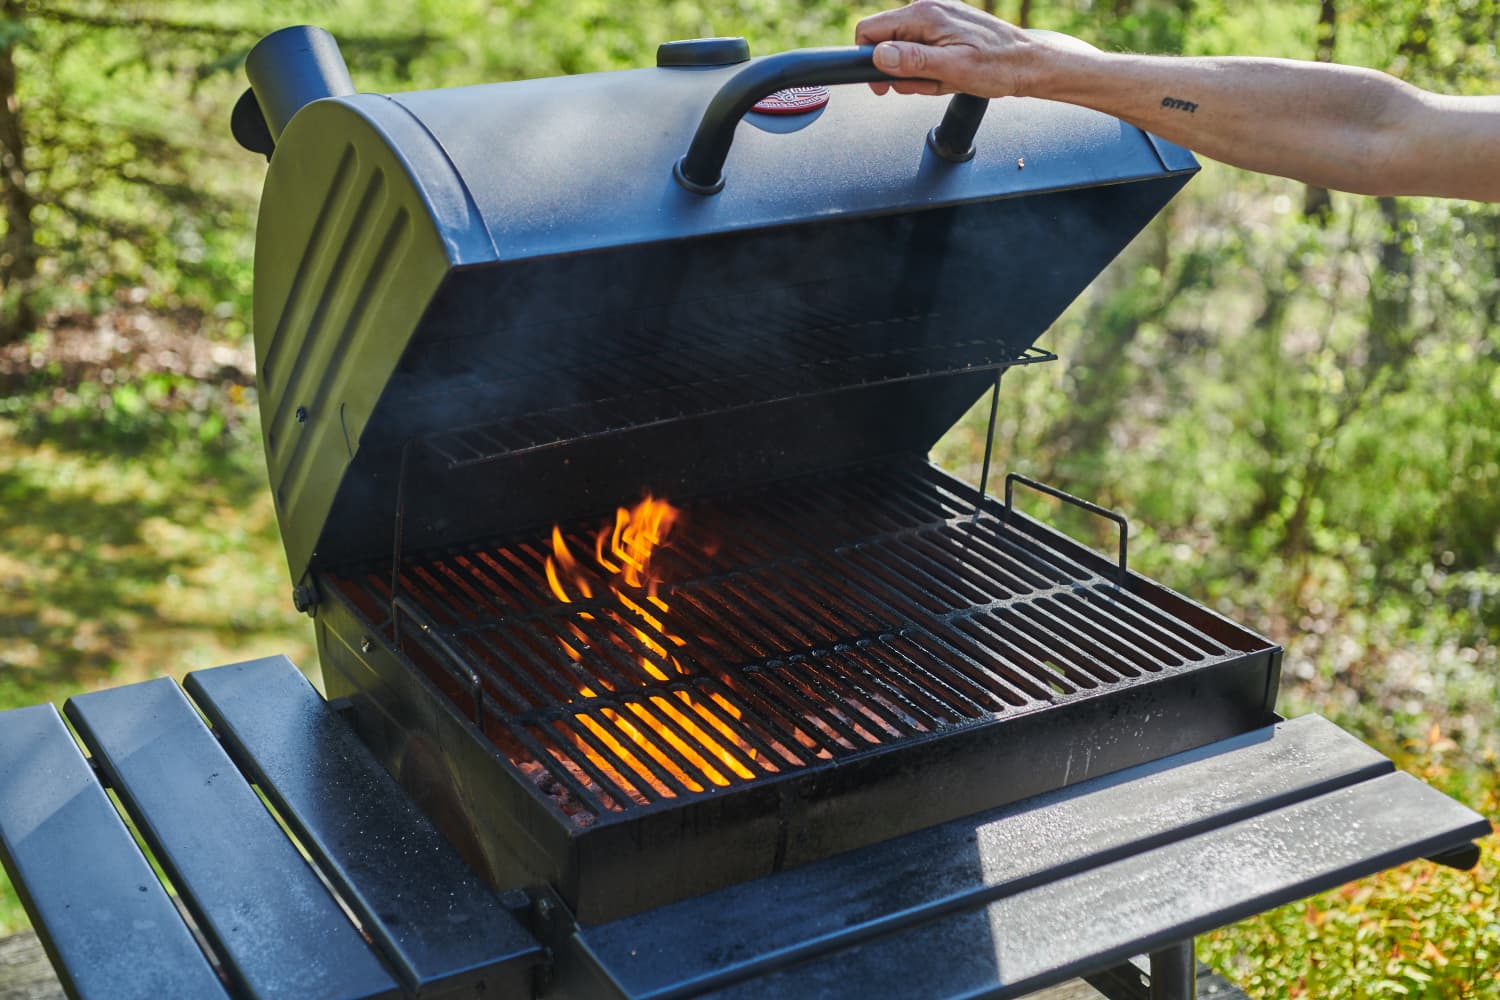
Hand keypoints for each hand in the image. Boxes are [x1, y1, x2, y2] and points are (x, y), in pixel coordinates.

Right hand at [855, 0, 1038, 96]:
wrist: (1029, 64)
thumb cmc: (998, 66)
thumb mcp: (953, 69)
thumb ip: (913, 61)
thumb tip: (880, 56)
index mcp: (925, 14)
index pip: (871, 30)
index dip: (869, 61)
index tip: (882, 85)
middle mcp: (929, 9)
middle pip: (888, 44)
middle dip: (903, 73)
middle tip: (929, 84)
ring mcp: (938, 19)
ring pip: (906, 53)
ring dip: (921, 76)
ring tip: (947, 81)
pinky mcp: (946, 30)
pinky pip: (924, 54)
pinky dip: (934, 71)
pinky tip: (952, 76)